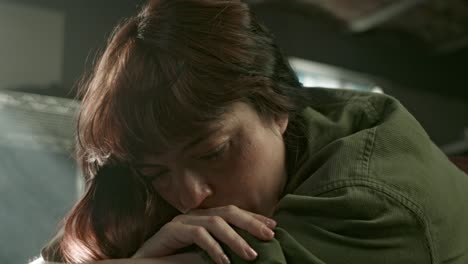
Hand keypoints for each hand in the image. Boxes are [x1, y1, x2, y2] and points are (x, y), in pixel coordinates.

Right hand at [133, 205, 276, 263]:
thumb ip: (221, 251)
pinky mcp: (172, 230)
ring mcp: (182, 221)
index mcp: (204, 219)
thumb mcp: (202, 255)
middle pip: (228, 212)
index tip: (274, 227)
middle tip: (270, 236)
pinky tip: (224, 261)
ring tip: (251, 255)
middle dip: (251, 223)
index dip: (254, 218)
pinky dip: (213, 248)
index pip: (233, 214)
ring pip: (216, 223)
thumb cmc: (174, 261)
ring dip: (236, 239)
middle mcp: (195, 215)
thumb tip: (249, 252)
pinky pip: (197, 235)